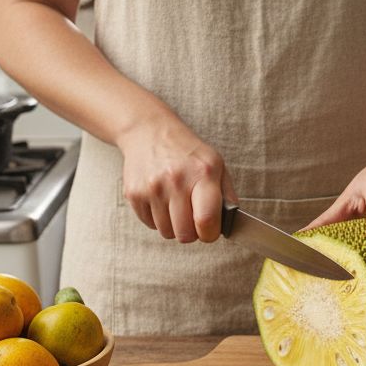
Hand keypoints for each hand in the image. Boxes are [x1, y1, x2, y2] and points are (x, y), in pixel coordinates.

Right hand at [116, 116, 234, 242]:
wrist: (150, 131)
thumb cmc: (188, 152)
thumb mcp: (216, 164)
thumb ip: (227, 195)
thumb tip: (231, 224)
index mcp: (203, 173)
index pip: (206, 221)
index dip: (210, 234)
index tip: (209, 230)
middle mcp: (176, 180)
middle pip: (185, 234)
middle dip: (192, 232)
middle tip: (192, 218)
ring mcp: (152, 187)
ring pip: (166, 232)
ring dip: (174, 225)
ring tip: (176, 205)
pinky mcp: (134, 193)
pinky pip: (150, 224)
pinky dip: (157, 218)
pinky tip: (161, 200)